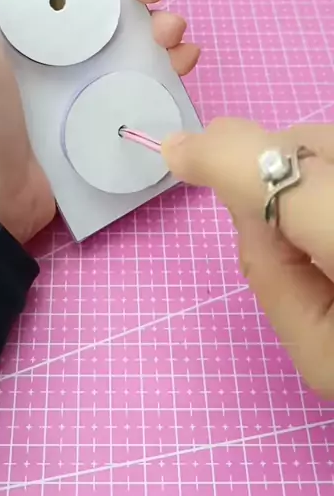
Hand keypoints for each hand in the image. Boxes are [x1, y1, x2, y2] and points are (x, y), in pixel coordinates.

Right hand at [163, 119, 333, 397]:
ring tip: (332, 244)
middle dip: (275, 180)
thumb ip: (266, 271)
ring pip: (324, 141)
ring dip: (308, 177)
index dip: (222, 156)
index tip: (177, 153)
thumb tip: (233, 197)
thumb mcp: (323, 354)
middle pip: (301, 145)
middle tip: (296, 242)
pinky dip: (330, 180)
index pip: (280, 173)